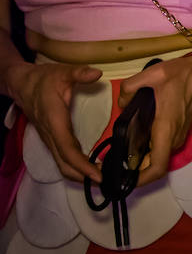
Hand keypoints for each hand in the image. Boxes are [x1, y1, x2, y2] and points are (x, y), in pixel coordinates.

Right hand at [3, 60, 102, 181]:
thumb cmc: (43, 79)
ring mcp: (50, 138)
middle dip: (84, 176)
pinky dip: (76, 166)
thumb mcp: (63, 72)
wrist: (22, 83)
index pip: (68, 149)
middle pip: (65, 164)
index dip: (82, 165)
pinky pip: (63, 157)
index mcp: (55, 121)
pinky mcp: (51, 138)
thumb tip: (97, 74)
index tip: (98, 175)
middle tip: (108, 181)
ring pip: (63, 163)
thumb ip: (80, 73)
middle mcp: (51, 134)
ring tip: (103, 177)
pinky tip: (91, 166)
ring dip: (80, 174)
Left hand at [116, 53, 191, 187]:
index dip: (141, 180)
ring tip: (118, 152)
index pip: (157, 166)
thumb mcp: (151, 74)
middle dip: (133, 170)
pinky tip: (133, 139)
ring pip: (157, 156)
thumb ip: (129, 88)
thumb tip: (121, 103)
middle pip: (154, 165)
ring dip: (140, 160)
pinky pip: (161, 147)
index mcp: (165, 128)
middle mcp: (173, 137)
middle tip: (110, 165)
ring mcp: (178, 135)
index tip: (122, 181)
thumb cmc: (181, 74)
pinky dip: (147, 150)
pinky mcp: (179, 131)